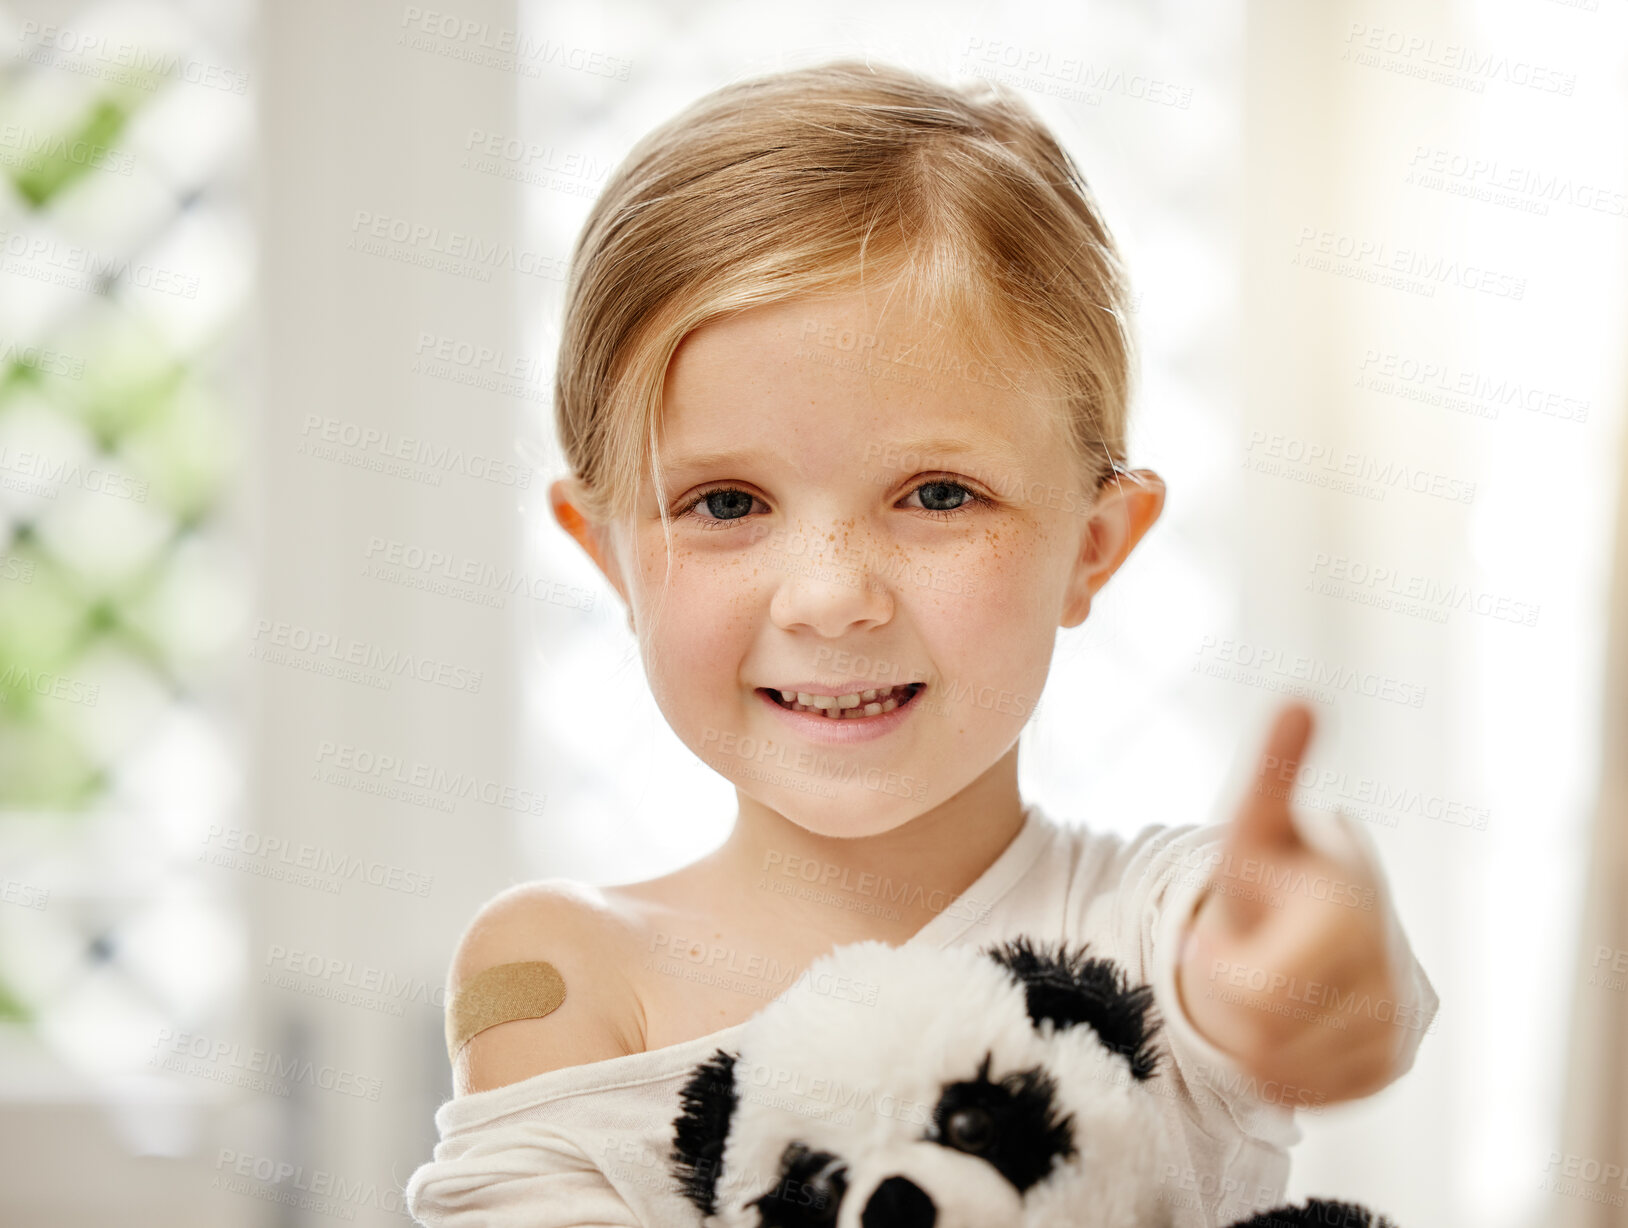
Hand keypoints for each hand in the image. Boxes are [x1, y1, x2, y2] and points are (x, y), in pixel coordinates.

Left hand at [1174, 701, 1405, 1103]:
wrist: (1316, 925)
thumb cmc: (1272, 872)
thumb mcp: (1255, 826)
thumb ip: (1272, 772)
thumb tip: (1298, 702)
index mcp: (1349, 909)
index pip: (1257, 990)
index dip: (1216, 969)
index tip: (1210, 939)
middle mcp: (1386, 970)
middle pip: (1262, 1036)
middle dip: (1226, 1002)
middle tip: (1233, 962)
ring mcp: (1393, 1022)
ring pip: (1280, 1072)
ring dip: (1246, 1037)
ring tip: (1259, 985)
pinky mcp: (1388, 1065)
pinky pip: (1305, 1094)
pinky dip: (1274, 1071)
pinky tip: (1279, 1023)